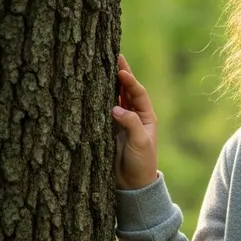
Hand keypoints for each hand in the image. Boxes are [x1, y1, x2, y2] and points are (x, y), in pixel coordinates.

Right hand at [112, 54, 158, 189]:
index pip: (138, 93)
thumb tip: (115, 108)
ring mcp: (121, 121)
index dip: (129, 81)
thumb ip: (130, 124)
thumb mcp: (140, 143)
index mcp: (146, 117)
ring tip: (102, 66)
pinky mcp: (109, 129)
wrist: (132, 184)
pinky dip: (99, 99)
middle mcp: (134, 116)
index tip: (120, 70)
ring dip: (109, 84)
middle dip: (120, 75)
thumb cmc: (141, 163)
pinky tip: (93, 87)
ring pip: (115, 98)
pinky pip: (103, 110)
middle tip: (113, 56)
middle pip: (126, 91)